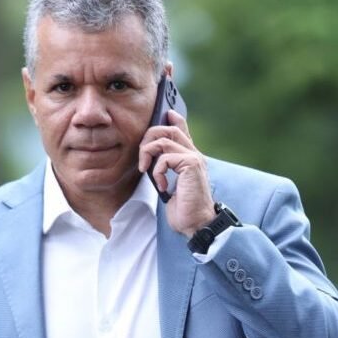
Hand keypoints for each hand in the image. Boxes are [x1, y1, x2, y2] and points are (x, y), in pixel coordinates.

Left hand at [138, 110, 215, 237]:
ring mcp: (194, 158)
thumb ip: (165, 169)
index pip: (183, 129)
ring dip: (148, 154)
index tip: (166, 114)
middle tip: (142, 157)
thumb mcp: (171, 184)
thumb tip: (151, 159)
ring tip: (146, 170)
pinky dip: (157, 171)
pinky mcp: (191, 164)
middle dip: (148, 137)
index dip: (174, 118)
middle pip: (169, 128)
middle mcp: (194, 154)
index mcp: (190, 158)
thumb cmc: (184, 209)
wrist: (196, 224)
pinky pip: (165, 157)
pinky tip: (162, 186)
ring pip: (164, 140)